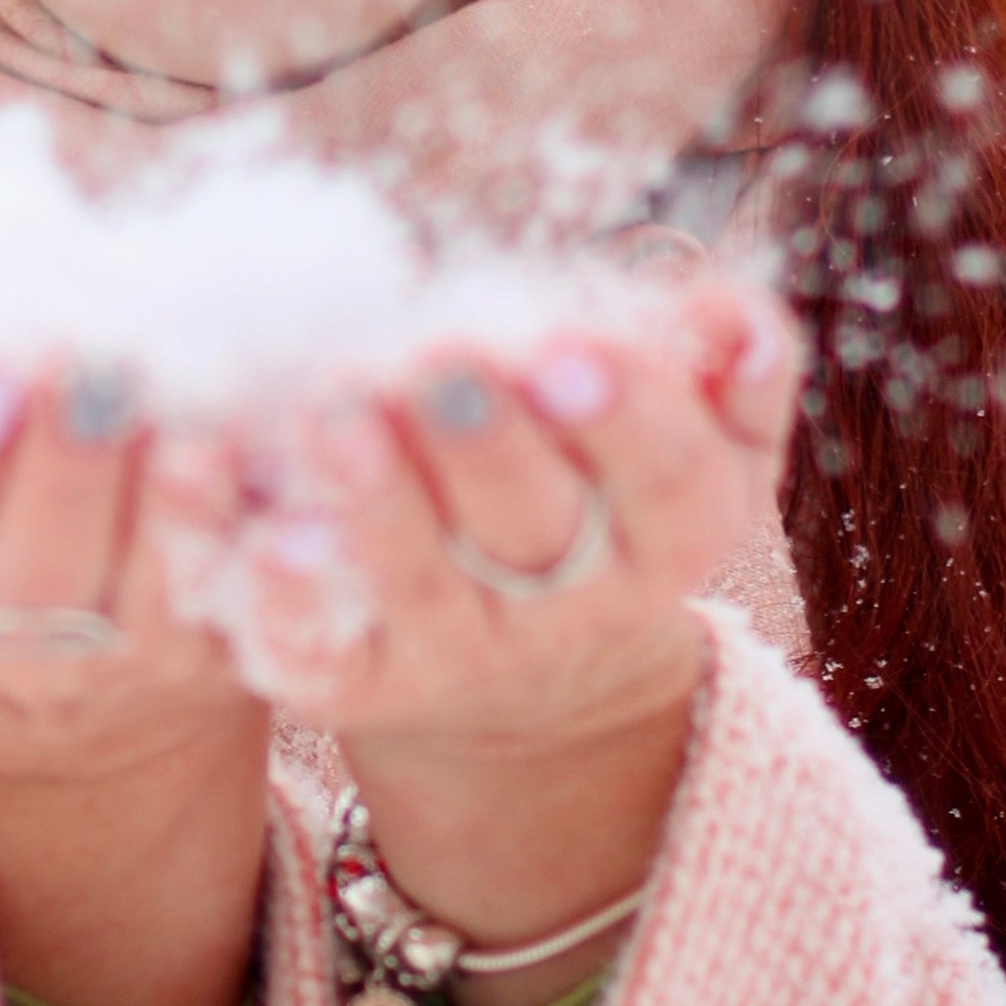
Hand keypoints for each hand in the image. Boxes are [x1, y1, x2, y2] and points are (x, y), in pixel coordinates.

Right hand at [0, 361, 267, 1005]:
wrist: (55, 686)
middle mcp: (5, 651)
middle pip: (37, 570)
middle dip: (60, 461)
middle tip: (85, 354)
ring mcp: (126, 660)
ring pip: (155, 585)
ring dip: (170, 492)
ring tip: (178, 390)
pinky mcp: (228, 653)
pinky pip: (254, 593)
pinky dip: (263, 518)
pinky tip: (266, 436)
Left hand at [186, 275, 800, 1005]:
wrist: (534, 684)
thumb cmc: (608, 507)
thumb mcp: (699, 452)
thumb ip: (731, 380)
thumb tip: (740, 320)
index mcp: (668, 542)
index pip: (663, 479)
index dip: (621, 416)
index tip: (567, 345)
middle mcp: (571, 613)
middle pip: (534, 526)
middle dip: (485, 441)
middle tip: (435, 355)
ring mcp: (460, 658)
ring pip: (421, 583)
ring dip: (378, 498)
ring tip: (336, 406)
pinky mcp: (357, 685)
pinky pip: (316, 650)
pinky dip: (287, 597)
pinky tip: (266, 530)